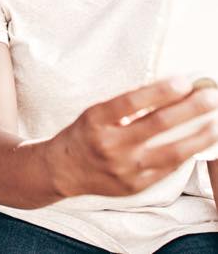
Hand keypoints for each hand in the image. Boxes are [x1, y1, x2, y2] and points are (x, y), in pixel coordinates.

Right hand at [48, 77, 217, 198]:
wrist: (66, 170)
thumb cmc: (84, 134)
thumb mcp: (95, 113)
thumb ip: (125, 106)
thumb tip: (163, 90)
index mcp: (97, 121)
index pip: (131, 102)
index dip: (159, 92)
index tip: (184, 81)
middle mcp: (111, 145)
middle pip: (157, 125)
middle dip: (189, 109)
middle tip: (211, 96)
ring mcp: (126, 168)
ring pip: (171, 151)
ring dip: (198, 136)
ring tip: (216, 122)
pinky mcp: (137, 186)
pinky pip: (169, 168)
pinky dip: (187, 153)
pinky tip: (199, 142)